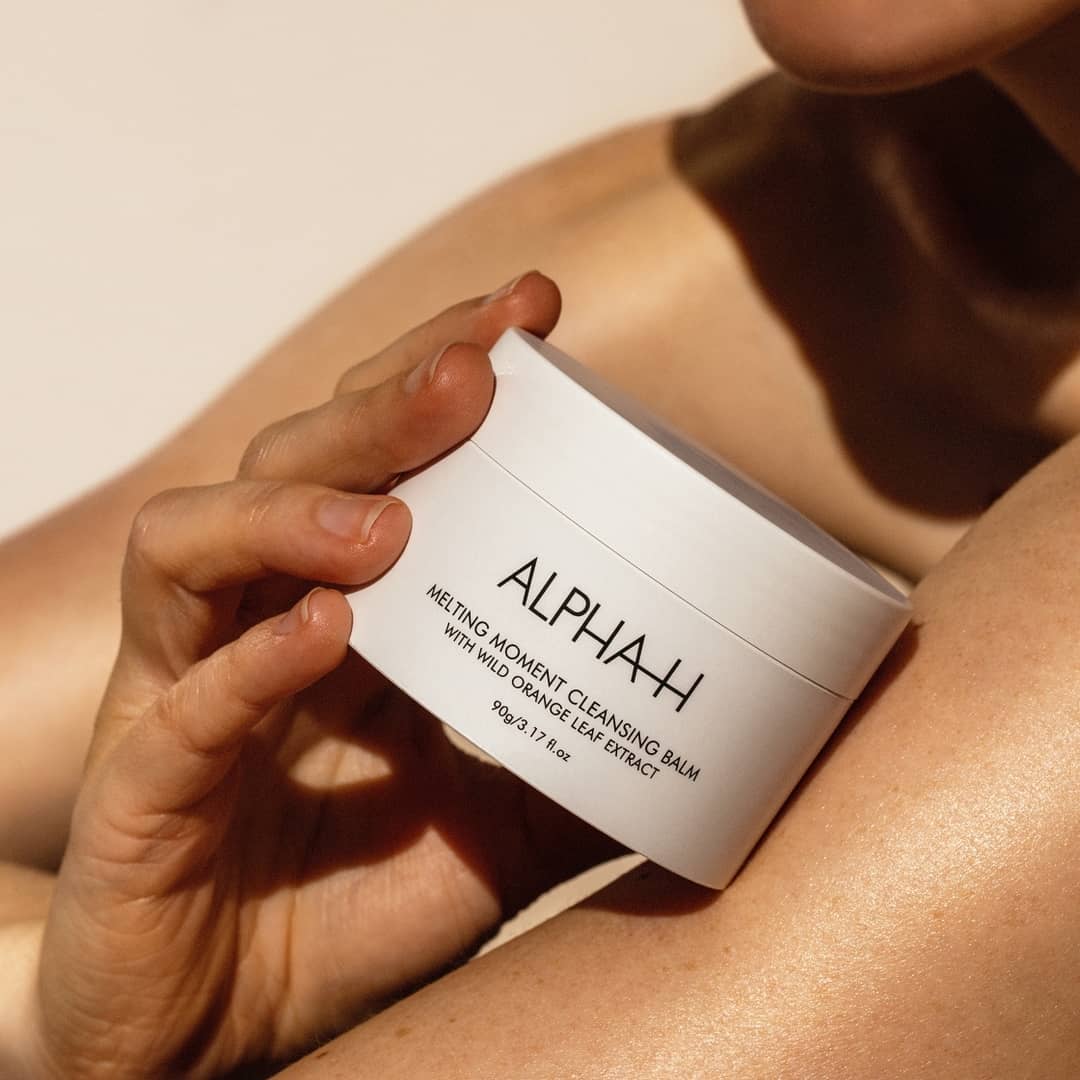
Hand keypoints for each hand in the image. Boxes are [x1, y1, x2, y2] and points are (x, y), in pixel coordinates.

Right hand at [26, 274, 618, 1077]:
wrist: (228, 1046)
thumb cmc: (351, 916)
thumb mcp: (495, 829)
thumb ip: (579, 769)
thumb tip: (714, 736)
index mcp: (344, 616)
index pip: (379, 456)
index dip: (441, 372)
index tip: (532, 315)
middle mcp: (255, 624)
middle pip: (293, 466)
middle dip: (381, 405)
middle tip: (476, 368)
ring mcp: (182, 696)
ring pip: (196, 548)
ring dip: (294, 510)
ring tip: (390, 517)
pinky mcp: (137, 794)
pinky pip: (180, 707)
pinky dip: (252, 663)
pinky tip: (330, 630)